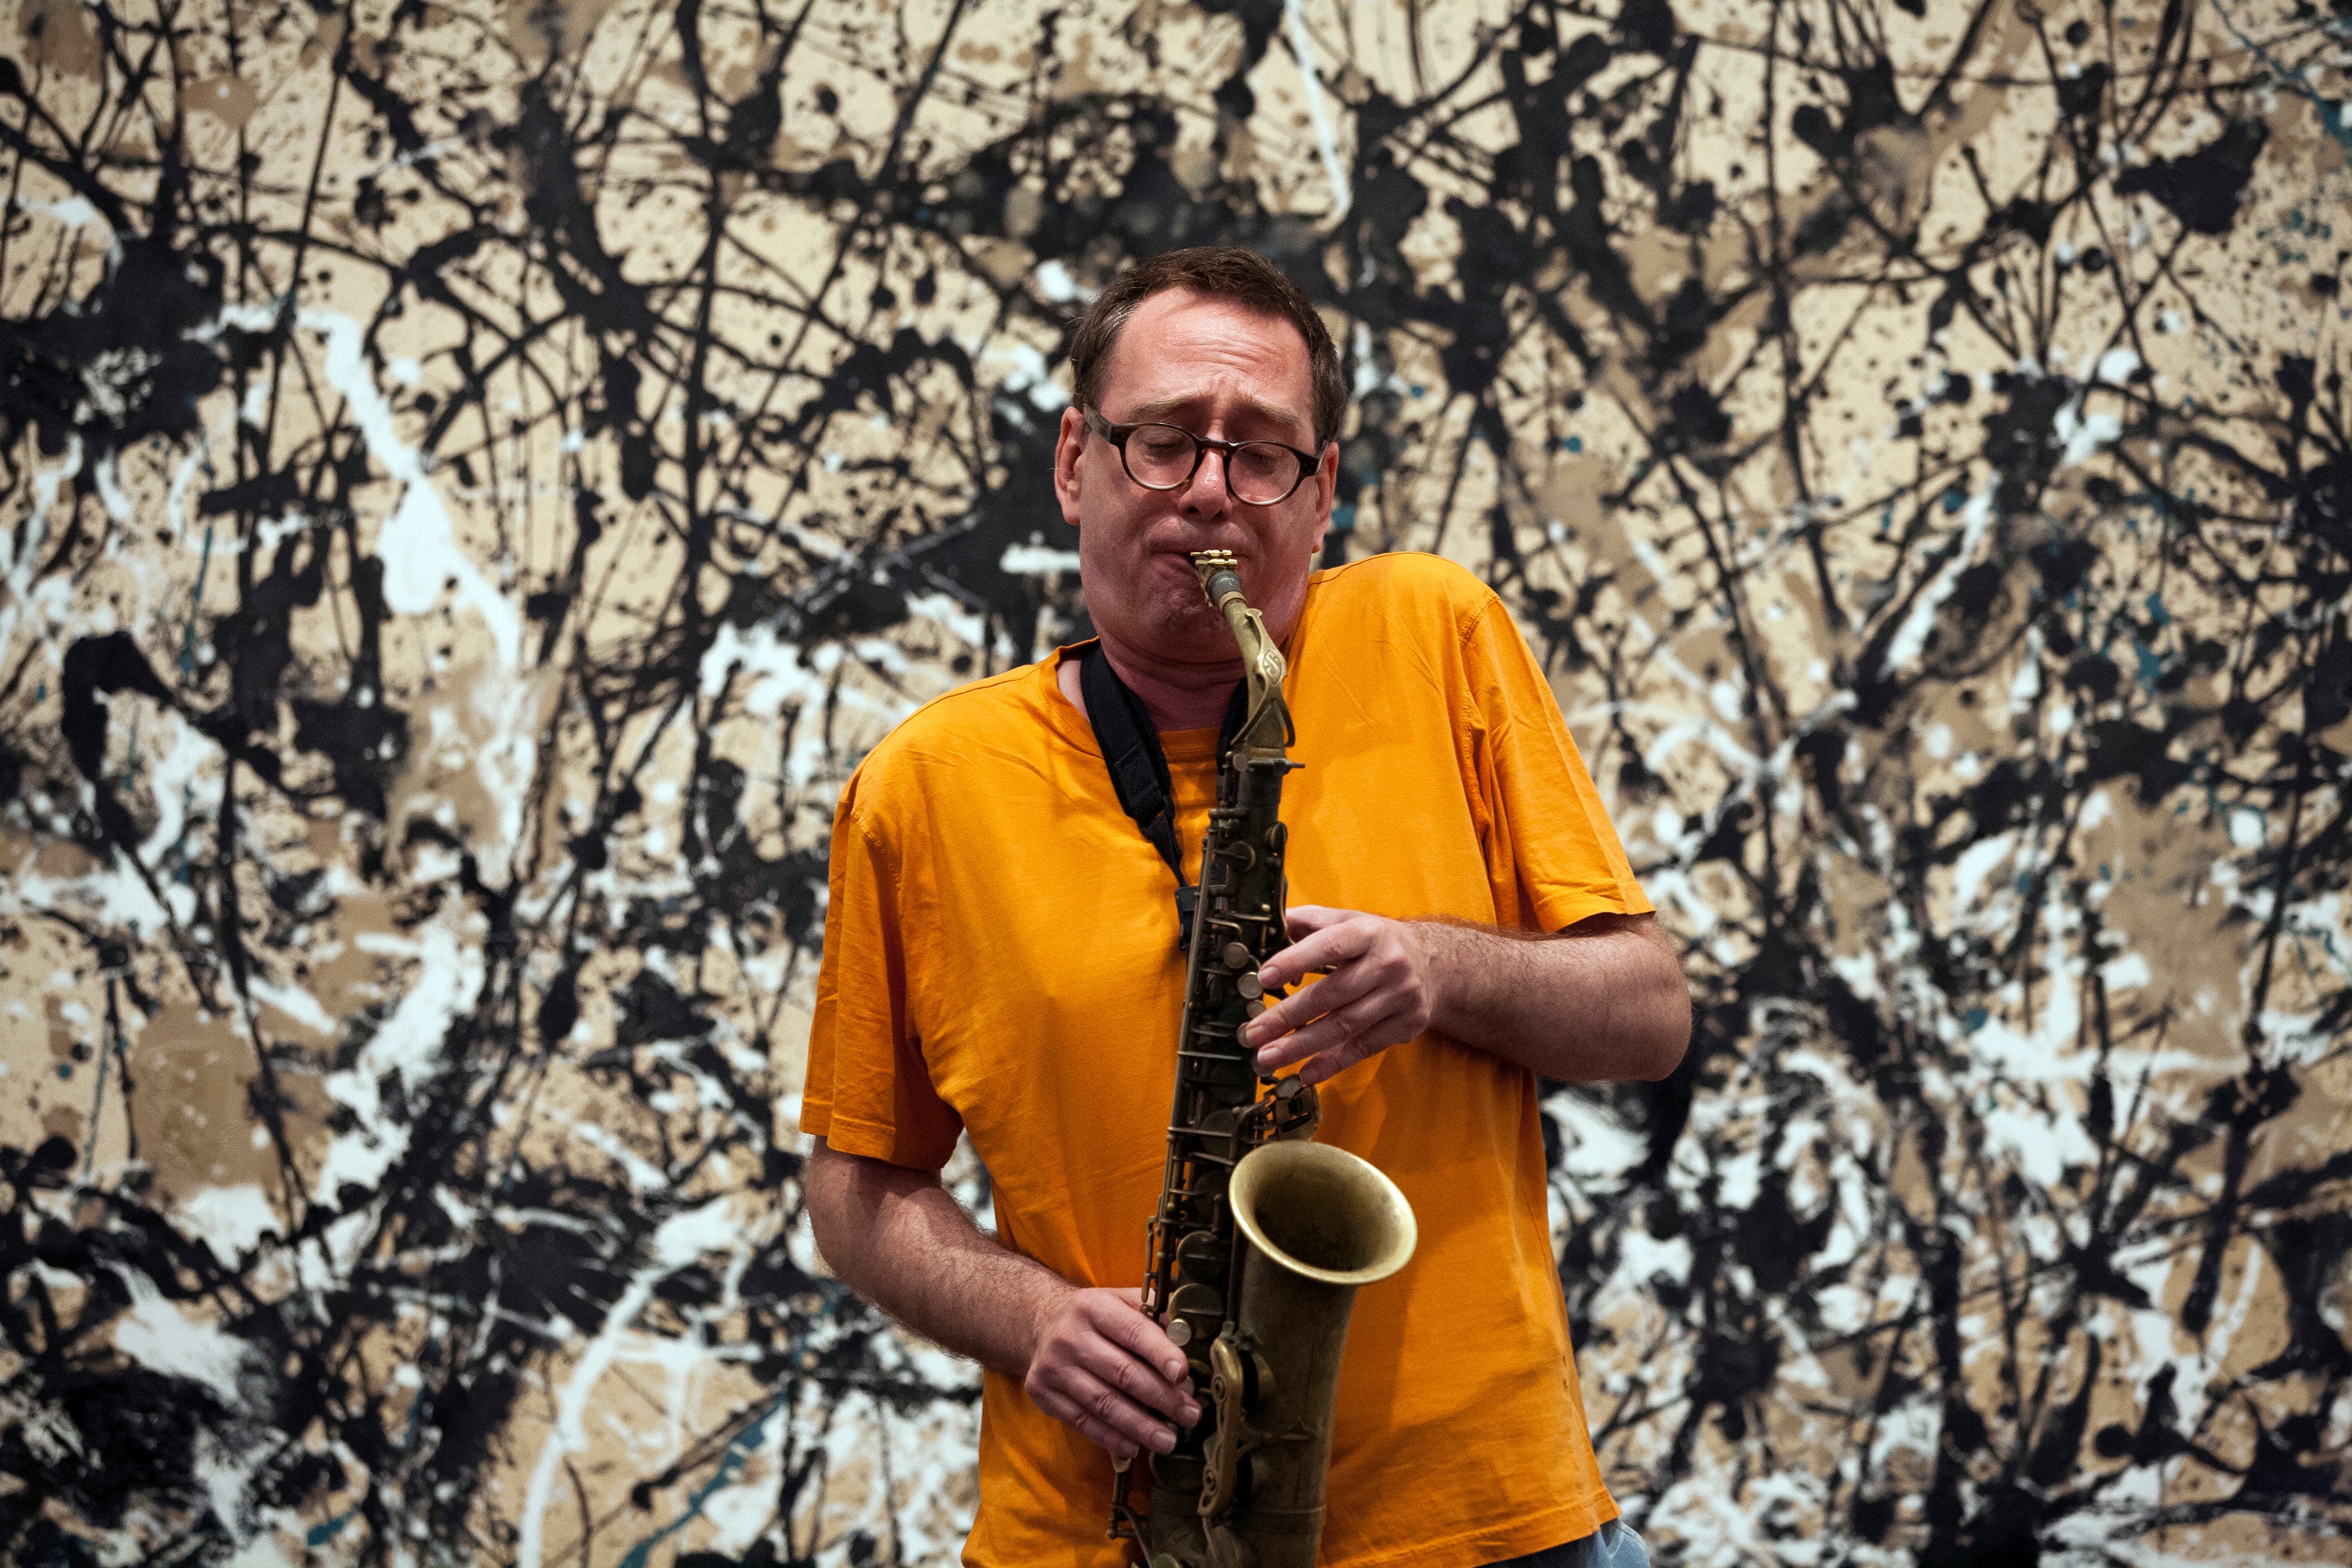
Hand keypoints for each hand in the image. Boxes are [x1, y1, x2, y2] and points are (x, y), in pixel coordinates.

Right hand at [1022, 1286, 1199, 1459]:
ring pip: (1103, 1403)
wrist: (1039, 1322)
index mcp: (1094, 1307)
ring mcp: (1053, 1367)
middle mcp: (1070, 1336)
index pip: (1133, 1331)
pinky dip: (1111, 1437)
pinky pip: (1082, 1421)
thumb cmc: (1094, 1316)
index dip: (1160, 1354)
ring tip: (1168, 1440)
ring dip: (1140, 1426)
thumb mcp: (1120, 1300)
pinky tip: (1135, 1446)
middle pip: (1122, 1372)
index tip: (1183, 1375)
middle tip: (1189, 1415)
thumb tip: (1188, 1338)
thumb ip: (1154, 1314)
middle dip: (1161, 1398)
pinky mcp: (1042, 1393)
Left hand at [1243, 905, 1438, 1085]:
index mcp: (1367, 933)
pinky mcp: (1406, 1025)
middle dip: (1289, 1015)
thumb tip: (1270, 924)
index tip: (1264, 978)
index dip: (1296, 960)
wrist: (1434, 966)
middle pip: (1333, 993)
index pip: (1329, 945)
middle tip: (1253, 1033)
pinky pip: (1364, 1048)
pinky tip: (1305, 1073)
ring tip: (1268, 1057)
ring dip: (1303, 1045)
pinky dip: (1332, 1062)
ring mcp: (1399, 997)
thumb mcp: (1348, 921)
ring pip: (1345, 1025)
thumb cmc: (1375, 943)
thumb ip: (1310, 922)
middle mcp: (1387, 964)